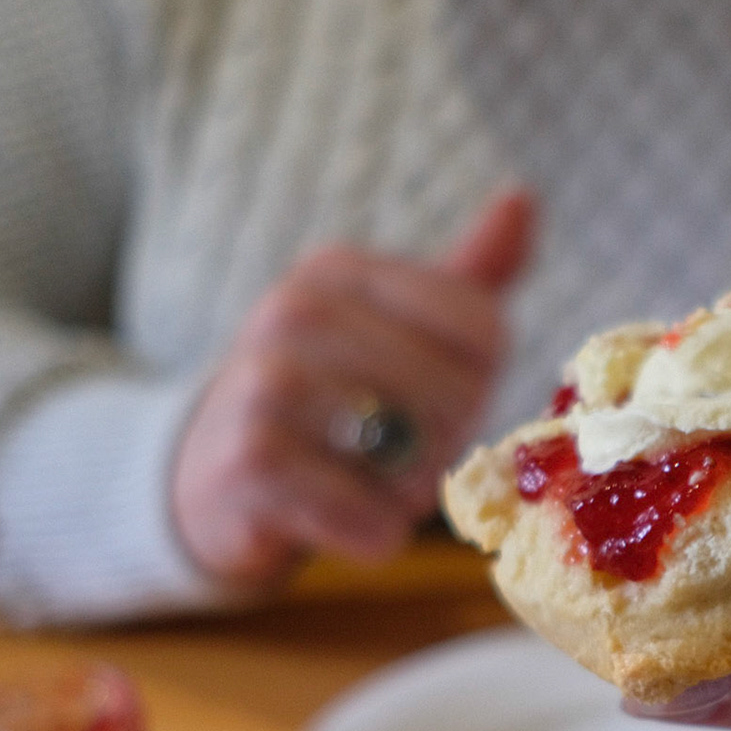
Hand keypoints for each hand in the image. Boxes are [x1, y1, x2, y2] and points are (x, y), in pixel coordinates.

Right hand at [172, 191, 534, 586]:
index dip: (481, 384)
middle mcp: (296, 311)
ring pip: (416, 455)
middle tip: (400, 456)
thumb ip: (464, 279)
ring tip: (364, 482)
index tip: (434, 400)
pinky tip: (335, 516)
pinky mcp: (250, 464)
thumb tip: (522, 197)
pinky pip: (367, 516)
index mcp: (338, 271)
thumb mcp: (392, 329)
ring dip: (409, 493)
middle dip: (447, 444)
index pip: (482, 328)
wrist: (208, 481)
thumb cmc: (328, 403)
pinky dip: (372, 533)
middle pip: (456, 393)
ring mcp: (265, 383)